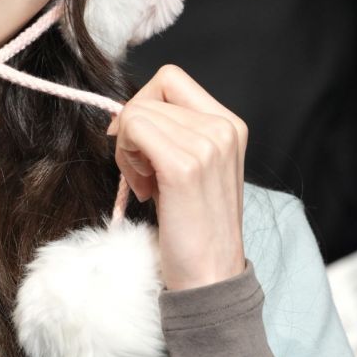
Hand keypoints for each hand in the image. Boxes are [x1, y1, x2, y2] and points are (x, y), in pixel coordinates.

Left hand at [107, 64, 246, 290]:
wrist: (210, 277)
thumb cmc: (195, 226)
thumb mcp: (195, 167)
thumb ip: (174, 133)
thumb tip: (128, 113)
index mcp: (229, 124)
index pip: (170, 79)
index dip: (143, 103)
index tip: (136, 141)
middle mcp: (223, 128)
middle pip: (150, 95)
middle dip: (132, 131)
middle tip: (141, 173)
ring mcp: (208, 145)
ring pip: (136, 113)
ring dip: (127, 149)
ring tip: (146, 186)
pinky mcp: (185, 166)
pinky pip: (133, 130)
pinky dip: (126, 158)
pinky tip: (144, 190)